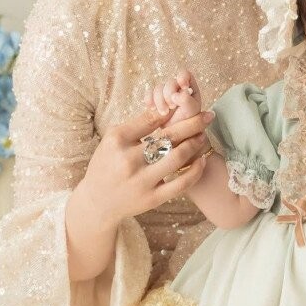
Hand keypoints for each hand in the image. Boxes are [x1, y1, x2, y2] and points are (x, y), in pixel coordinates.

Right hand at [76, 102, 213, 229]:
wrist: (97, 202)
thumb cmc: (107, 164)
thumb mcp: (113, 140)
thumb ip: (138, 125)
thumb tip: (169, 107)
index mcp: (117, 140)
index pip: (152, 118)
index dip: (173, 109)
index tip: (187, 103)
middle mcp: (129, 160)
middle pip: (168, 136)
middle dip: (193, 123)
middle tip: (208, 115)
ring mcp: (141, 181)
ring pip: (178, 157)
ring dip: (195, 144)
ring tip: (203, 135)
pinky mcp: (152, 199)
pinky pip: (181, 183)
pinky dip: (195, 170)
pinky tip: (201, 160)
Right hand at [145, 69, 202, 122]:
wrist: (176, 134)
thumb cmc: (188, 122)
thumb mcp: (191, 112)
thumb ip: (187, 101)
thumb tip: (177, 94)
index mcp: (189, 87)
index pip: (185, 74)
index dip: (183, 77)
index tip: (183, 86)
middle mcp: (177, 88)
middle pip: (169, 82)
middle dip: (169, 94)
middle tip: (171, 107)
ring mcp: (165, 93)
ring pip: (158, 88)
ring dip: (159, 100)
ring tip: (164, 113)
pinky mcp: (154, 99)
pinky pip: (148, 94)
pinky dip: (149, 100)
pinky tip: (152, 108)